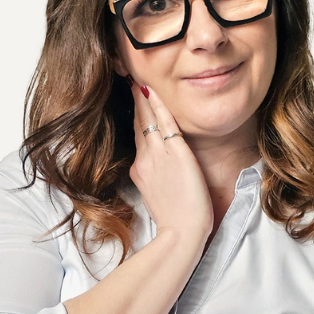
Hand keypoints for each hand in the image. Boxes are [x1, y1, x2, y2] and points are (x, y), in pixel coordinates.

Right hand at [128, 80, 212, 244]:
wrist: (181, 233)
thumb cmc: (176, 221)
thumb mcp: (157, 197)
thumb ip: (156, 180)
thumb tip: (159, 172)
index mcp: (140, 171)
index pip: (138, 137)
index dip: (136, 118)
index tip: (135, 102)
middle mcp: (145, 160)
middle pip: (139, 124)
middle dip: (136, 102)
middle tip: (131, 81)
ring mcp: (159, 155)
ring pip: (148, 120)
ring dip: (144, 98)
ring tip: (139, 81)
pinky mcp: (176, 153)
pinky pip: (164, 123)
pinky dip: (158, 105)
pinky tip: (153, 91)